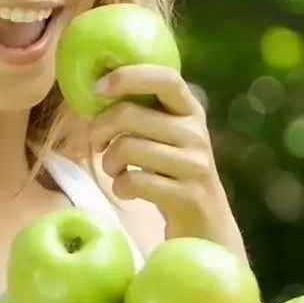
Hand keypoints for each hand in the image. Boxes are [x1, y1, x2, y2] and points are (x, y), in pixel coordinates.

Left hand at [86, 65, 230, 240]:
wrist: (207, 226)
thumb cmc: (174, 176)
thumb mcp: (165, 137)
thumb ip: (143, 112)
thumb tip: (96, 89)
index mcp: (191, 110)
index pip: (165, 77)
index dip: (127, 76)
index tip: (97, 88)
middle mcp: (196, 133)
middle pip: (130, 113)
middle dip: (99, 129)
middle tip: (98, 144)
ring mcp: (194, 165)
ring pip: (127, 147)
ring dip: (109, 163)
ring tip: (116, 172)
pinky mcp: (187, 195)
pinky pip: (134, 181)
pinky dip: (120, 187)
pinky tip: (127, 191)